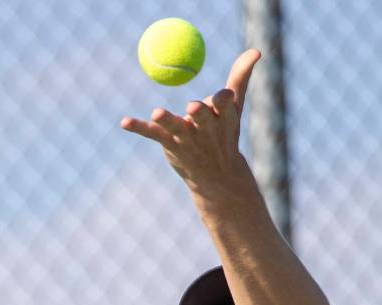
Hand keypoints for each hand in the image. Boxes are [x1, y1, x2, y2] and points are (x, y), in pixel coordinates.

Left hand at [120, 49, 261, 193]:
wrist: (217, 178)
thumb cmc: (225, 136)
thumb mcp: (235, 108)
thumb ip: (241, 78)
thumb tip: (257, 50)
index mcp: (223, 119)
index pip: (224, 106)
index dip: (222, 101)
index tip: (223, 95)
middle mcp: (206, 130)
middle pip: (202, 118)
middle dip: (199, 114)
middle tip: (192, 107)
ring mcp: (186, 139)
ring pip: (176, 127)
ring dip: (167, 120)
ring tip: (158, 113)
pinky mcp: (169, 145)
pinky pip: (152, 134)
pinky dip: (138, 127)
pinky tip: (124, 123)